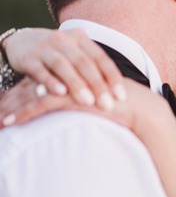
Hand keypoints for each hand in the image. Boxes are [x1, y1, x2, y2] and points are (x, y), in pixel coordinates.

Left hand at [0, 78, 132, 128]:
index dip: (26, 92)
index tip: (11, 102)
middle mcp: (71, 74)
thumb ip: (89, 98)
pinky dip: (23, 113)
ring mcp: (71, 84)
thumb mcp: (102, 100)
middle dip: (14, 99)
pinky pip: (41, 104)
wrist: (140, 108)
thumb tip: (80, 104)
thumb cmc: (125, 107)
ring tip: (0, 120)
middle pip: (35, 85)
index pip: (46, 80)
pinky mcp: (72, 96)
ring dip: (13, 107)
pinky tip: (10, 122)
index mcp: (77, 74)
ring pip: (33, 94)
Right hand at [3, 28, 125, 108]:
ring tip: (88, 102)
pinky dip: (51, 81)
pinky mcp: (28, 58)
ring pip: (63, 65)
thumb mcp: (77, 53)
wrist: (22, 40)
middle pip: (84, 63)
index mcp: (81, 39)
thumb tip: (121, 93)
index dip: (112, 77)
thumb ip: (94, 67)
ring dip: (77, 84)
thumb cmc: (59, 54)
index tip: (122, 97)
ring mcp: (45, 48)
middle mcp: (65, 40)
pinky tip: (61, 93)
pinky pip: (40, 70)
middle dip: (98, 85)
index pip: (101, 58)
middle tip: (108, 105)